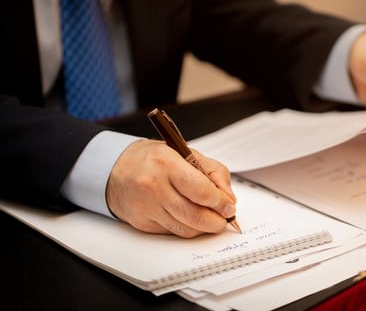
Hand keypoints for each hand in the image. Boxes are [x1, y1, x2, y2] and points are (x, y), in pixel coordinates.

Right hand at [105, 139, 235, 237]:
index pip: (202, 191)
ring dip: (204, 228)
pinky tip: (189, 218)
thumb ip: (212, 172)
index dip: (221, 203)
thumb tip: (228, 198)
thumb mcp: (185, 153)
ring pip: (186, 229)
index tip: (230, 207)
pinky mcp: (142, 223)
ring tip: (211, 219)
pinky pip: (173, 232)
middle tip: (225, 219)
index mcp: (167, 164)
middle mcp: (154, 186)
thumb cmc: (153, 159)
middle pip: (195, 216)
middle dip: (217, 221)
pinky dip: (186, 228)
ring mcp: (146, 207)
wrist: (115, 169)